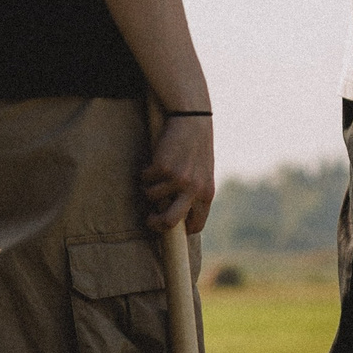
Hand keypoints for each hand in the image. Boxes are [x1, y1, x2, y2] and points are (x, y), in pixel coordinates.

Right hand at [141, 113, 213, 234]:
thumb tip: (175, 217)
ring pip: (151, 196)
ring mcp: (178, 179)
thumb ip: (194, 194)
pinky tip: (155, 159)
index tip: (169, 226)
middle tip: (149, 219)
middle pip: (170, 222)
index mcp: (207, 194)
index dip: (181, 230)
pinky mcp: (163, 168)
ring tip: (156, 173)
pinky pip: (145, 179)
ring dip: (148, 186)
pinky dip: (145, 172)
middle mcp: (193, 189)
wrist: (193, 122)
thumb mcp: (202, 174)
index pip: (196, 224)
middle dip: (156, 224)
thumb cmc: (197, 149)